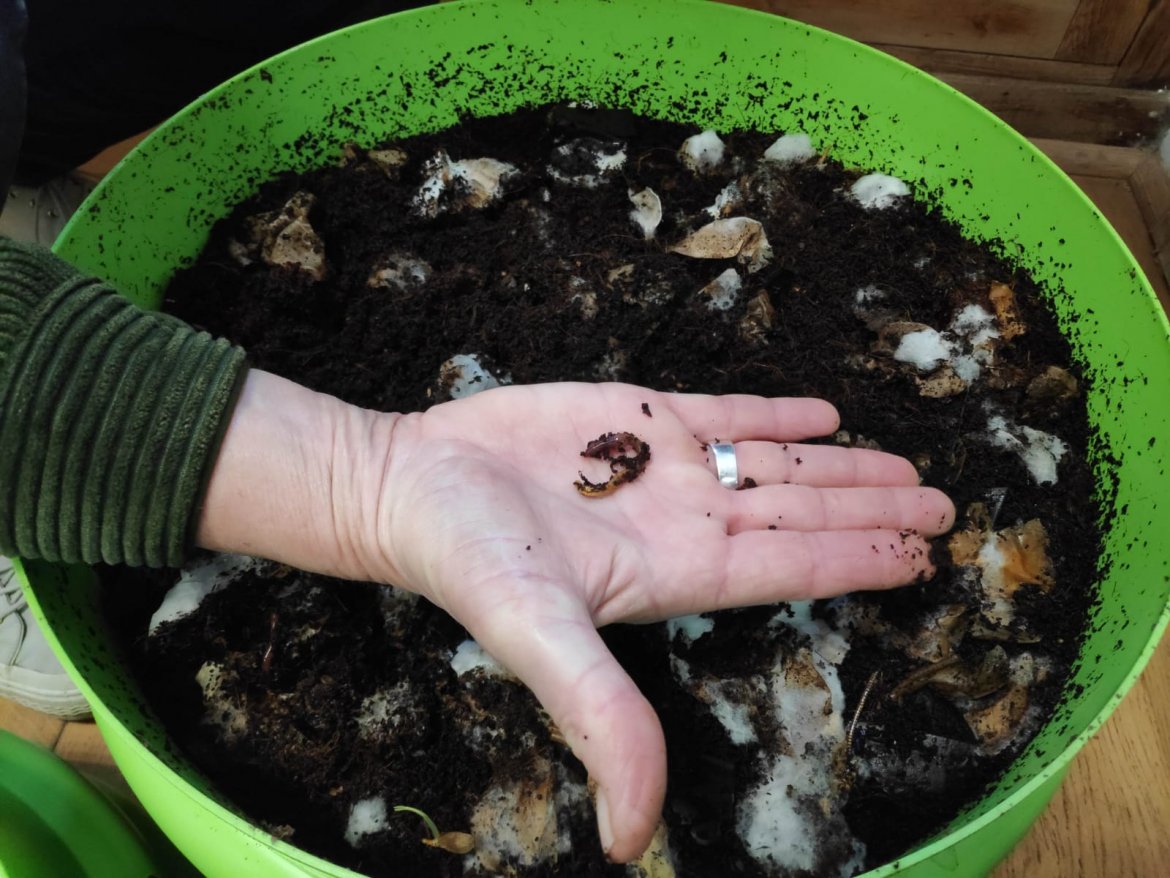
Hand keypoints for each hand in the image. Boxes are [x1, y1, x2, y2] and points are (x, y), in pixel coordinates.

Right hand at [199, 372, 953, 861]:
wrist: (410, 487)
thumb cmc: (470, 561)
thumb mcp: (540, 642)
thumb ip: (602, 722)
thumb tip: (633, 842)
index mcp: (678, 573)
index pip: (791, 567)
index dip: (858, 560)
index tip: (923, 554)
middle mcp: (686, 520)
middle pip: (801, 514)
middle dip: (875, 510)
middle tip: (947, 505)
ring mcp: (666, 464)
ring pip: (776, 463)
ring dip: (842, 463)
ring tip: (906, 464)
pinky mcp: (636, 412)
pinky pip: (724, 412)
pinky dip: (776, 413)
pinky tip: (824, 415)